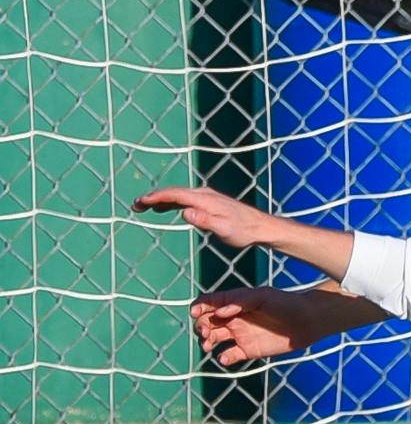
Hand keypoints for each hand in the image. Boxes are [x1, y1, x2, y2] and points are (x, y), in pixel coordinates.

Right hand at [132, 185, 271, 250]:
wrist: (261, 227)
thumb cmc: (243, 231)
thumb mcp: (223, 229)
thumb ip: (204, 220)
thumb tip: (184, 211)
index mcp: (205, 199)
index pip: (175, 194)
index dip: (156, 197)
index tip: (141, 202)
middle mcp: (204, 194)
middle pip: (174, 192)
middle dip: (153, 198)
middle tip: (136, 206)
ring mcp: (207, 197)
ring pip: (179, 195)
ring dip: (161, 200)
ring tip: (144, 207)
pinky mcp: (210, 203)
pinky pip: (186, 199)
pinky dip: (173, 202)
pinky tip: (166, 208)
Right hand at [190, 287, 329, 366]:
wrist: (308, 321)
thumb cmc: (286, 303)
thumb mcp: (262, 296)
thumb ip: (239, 301)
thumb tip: (219, 312)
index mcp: (234, 302)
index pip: (209, 303)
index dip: (199, 307)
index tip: (195, 313)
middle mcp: (233, 318)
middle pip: (207, 322)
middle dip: (201, 326)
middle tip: (205, 331)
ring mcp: (240, 335)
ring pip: (214, 339)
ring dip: (206, 342)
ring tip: (209, 344)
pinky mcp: (248, 350)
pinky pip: (229, 355)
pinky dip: (223, 358)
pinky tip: (225, 357)